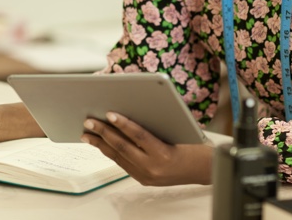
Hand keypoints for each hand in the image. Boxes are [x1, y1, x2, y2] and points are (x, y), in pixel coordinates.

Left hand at [81, 112, 212, 185]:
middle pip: (123, 147)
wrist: (205, 170)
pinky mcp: (144, 179)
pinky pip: (123, 163)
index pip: (138, 136)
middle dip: (103, 133)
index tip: (109, 113)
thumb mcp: (177, 131)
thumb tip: (128, 112)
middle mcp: (153, 168)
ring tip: (87, 133)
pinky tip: (101, 144)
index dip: (123, 124)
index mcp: (163, 154)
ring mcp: (147, 176)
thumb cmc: (193, 146)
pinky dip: (111, 152)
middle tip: (89, 121)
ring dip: (101, 144)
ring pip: (119, 157)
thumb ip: (154, 125)